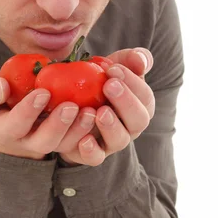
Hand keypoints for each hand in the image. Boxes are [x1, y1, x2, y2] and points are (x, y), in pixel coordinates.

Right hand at [0, 71, 95, 160]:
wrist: (10, 105)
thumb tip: (1, 87)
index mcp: (1, 129)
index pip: (14, 126)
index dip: (28, 112)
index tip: (42, 92)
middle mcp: (25, 141)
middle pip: (43, 142)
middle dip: (58, 126)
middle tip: (71, 106)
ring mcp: (46, 142)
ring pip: (64, 145)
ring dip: (78, 130)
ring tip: (91, 111)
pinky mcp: (64, 138)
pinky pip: (78, 141)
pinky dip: (89, 129)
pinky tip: (99, 112)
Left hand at [58, 48, 154, 166]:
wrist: (72, 104)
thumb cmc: (99, 82)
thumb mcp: (114, 66)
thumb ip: (130, 59)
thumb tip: (141, 60)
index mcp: (140, 105)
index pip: (145, 96)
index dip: (132, 82)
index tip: (113, 69)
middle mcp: (131, 126)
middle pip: (139, 120)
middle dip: (125, 102)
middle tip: (109, 85)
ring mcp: (113, 142)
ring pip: (120, 140)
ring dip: (111, 126)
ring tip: (99, 111)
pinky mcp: (93, 153)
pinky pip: (96, 158)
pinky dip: (91, 150)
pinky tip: (84, 139)